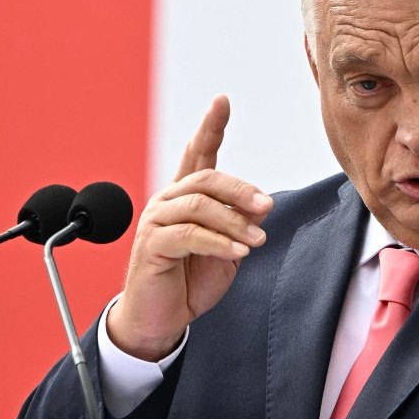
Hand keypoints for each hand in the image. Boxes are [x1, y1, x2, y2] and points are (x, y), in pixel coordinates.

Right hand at [108, 94, 271, 359]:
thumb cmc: (191, 279)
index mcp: (186, 196)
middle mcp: (168, 201)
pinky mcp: (152, 245)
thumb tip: (261, 204)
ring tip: (257, 242)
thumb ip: (241, 224)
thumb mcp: (228, 249)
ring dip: (234, 223)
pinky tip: (238, 253)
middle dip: (240, 190)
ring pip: (199, 205)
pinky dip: (219, 243)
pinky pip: (189, 235)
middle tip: (267, 207)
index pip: (198, 153)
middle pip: (206, 178)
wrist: (162, 318)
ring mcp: (156, 221)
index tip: (222, 100)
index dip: (210, 126)